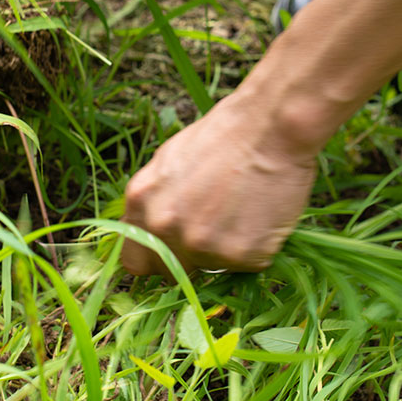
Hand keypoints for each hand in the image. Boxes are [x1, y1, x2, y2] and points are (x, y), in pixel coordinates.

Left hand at [121, 90, 317, 274]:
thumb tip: (152, 228)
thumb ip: (155, 200)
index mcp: (141, 202)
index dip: (154, 257)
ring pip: (211, 268)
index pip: (133, 259)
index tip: (171, 250)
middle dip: (189, 260)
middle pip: (169, 272)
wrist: (267, 127)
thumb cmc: (222, 136)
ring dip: (225, 250)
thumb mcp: (168, 161)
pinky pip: (246, 265)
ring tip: (241, 210)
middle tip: (213, 230)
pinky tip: (260, 214)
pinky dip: (255, 247)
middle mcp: (164, 227)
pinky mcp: (239, 254)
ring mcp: (201, 244)